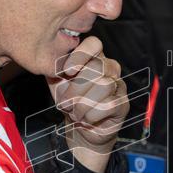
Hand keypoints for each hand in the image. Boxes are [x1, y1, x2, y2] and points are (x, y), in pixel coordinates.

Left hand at [48, 36, 127, 172]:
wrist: (80, 129)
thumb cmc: (70, 102)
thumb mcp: (56, 82)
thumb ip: (53, 67)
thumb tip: (50, 59)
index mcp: (93, 58)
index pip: (94, 43)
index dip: (80, 54)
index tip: (67, 71)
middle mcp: (110, 68)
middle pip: (97, 67)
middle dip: (76, 88)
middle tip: (66, 102)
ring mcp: (118, 86)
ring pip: (104, 85)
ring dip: (83, 103)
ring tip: (75, 113)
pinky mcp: (122, 104)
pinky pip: (109, 105)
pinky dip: (91, 115)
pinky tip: (86, 119)